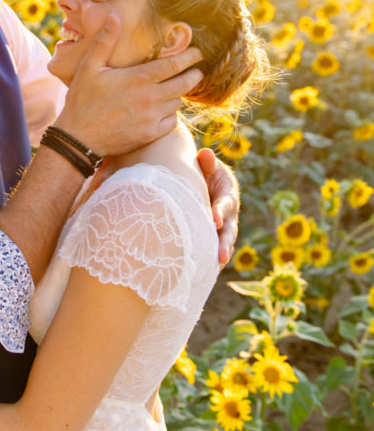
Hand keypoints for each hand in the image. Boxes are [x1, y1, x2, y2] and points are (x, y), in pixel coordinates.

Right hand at [57, 15, 203, 154]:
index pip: (175, 64)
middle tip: (196, 70)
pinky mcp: (149, 134)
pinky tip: (163, 109)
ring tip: (174, 89)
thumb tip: (114, 16)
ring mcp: (151, 118)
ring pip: (178, 102)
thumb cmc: (82, 100)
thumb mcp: (89, 67)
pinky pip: (172, 122)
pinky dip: (171, 114)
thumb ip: (105, 41)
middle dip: (194, 75)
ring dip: (178, 94)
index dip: (191, 56)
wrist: (78, 137)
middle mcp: (150, 98)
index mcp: (138, 78)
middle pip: (185, 83)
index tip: (198, 52)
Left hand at [197, 148, 239, 266]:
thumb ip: (207, 162)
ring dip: (219, 257)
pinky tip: (202, 276)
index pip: (225, 205)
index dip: (220, 211)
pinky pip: (214, 251)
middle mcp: (229, 216)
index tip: (214, 219)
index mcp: (228, 196)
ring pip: (223, 245)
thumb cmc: (208, 173)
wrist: (209, 184)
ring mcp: (224, 229)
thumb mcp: (209, 166)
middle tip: (220, 256)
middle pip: (229, 232)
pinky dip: (210, 263)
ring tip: (212, 271)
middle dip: (224, 244)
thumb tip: (205, 154)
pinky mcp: (216, 237)